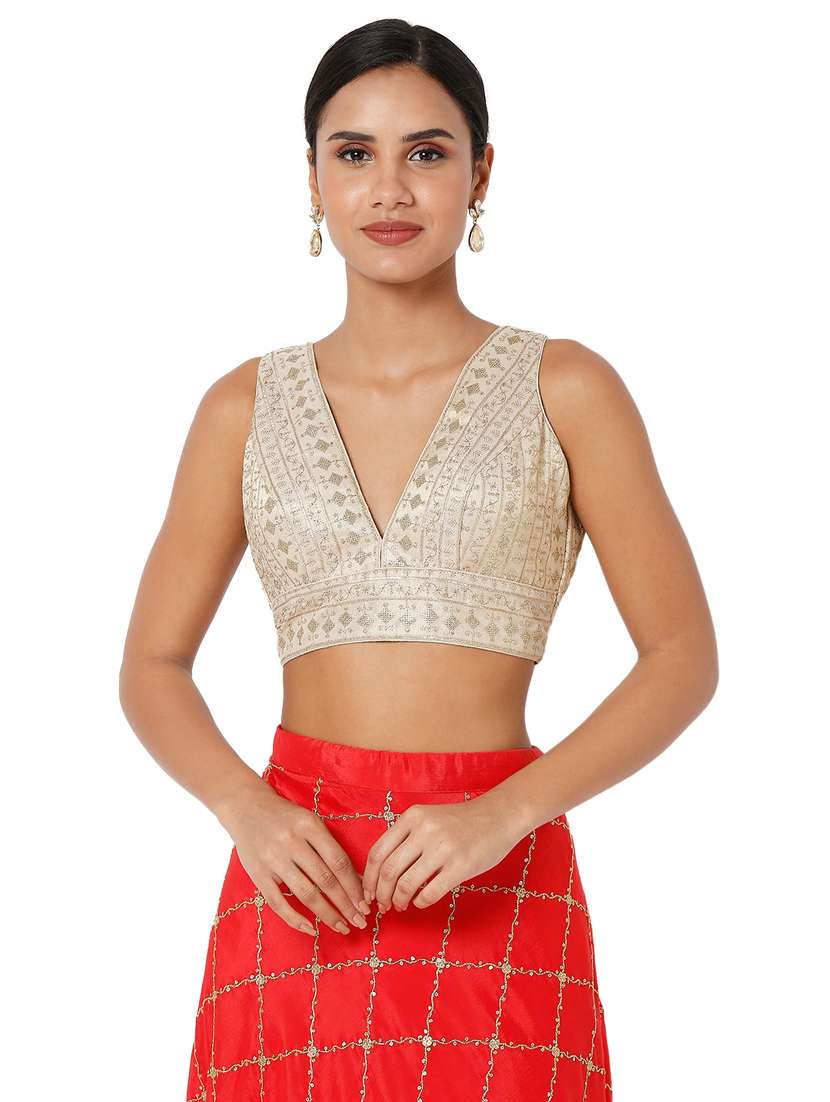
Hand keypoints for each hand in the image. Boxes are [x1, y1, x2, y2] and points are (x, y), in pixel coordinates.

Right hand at [220, 778, 370, 936]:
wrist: (245, 807)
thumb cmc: (285, 816)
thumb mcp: (310, 821)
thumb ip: (329, 847)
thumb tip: (356, 879)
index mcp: (309, 825)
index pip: (338, 861)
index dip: (354, 886)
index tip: (365, 903)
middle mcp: (292, 842)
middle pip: (325, 880)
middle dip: (346, 905)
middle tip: (360, 921)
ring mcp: (273, 859)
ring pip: (306, 893)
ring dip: (327, 914)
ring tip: (342, 927)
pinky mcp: (257, 874)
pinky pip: (278, 903)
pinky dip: (295, 919)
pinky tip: (311, 929)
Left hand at [361, 794, 520, 912]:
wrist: (499, 816)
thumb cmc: (461, 821)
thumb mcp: (428, 818)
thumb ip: (406, 837)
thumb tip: (381, 873)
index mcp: (412, 817)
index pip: (377, 852)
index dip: (369, 878)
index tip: (370, 892)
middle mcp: (424, 831)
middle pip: (388, 871)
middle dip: (381, 893)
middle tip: (383, 904)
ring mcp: (443, 849)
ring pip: (406, 884)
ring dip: (399, 901)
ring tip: (401, 906)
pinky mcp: (461, 866)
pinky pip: (429, 893)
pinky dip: (419, 902)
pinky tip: (420, 902)